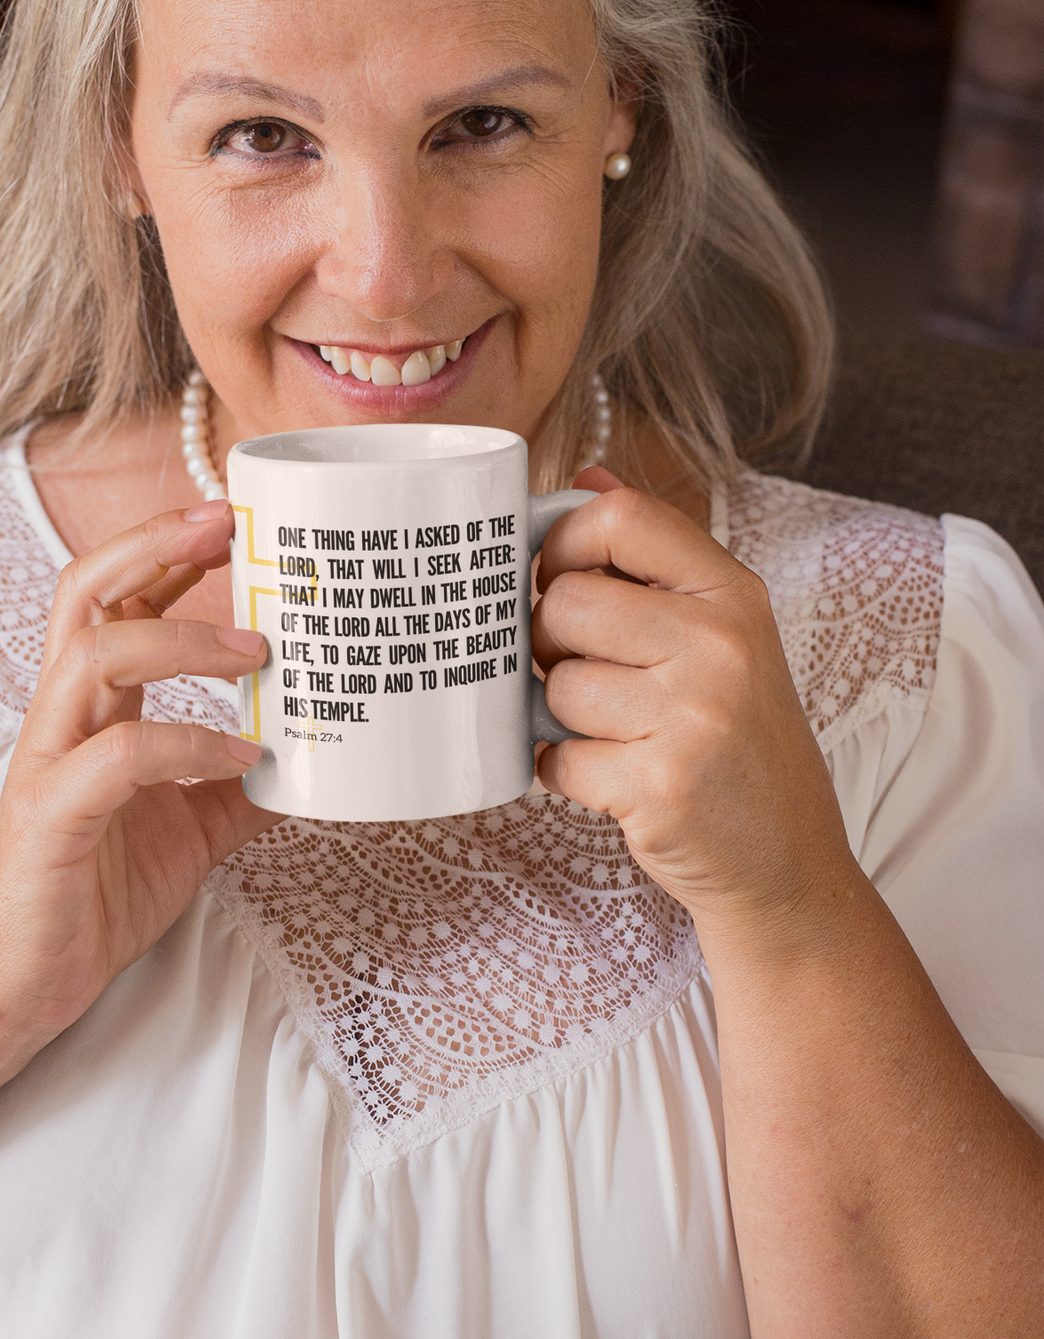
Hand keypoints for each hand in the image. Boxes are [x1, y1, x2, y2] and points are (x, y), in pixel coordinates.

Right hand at [0, 500, 279, 1040]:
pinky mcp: (51, 815)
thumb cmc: (97, 891)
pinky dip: (185, 744)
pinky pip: (117, 757)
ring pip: (92, 655)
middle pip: (83, 591)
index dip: (166, 549)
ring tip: (257, 651)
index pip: (115, 596)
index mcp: (91, 707)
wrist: (27, 982)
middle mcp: (62, 716)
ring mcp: (49, 760)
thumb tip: (316, 758)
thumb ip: (239, 784)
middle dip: (152, 545)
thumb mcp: (193, 826)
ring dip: (179, 637)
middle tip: (227, 524)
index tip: (232, 519)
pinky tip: (242, 757)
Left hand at [533, 472, 852, 938]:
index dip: (564, 541)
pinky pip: (557, 758)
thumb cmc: (736, 737)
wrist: (788, 861)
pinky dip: (568, 773)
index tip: (559, 577)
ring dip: (563, 717)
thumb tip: (584, 477)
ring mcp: (695, 717)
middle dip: (551, 642)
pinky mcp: (662, 787)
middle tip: (584, 671)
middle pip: (566, 601)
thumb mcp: (720, 633)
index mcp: (732, 593)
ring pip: (558, 685)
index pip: (620, 516)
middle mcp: (721, 645)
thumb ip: (650, 556)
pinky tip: (615, 779)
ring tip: (615, 733)